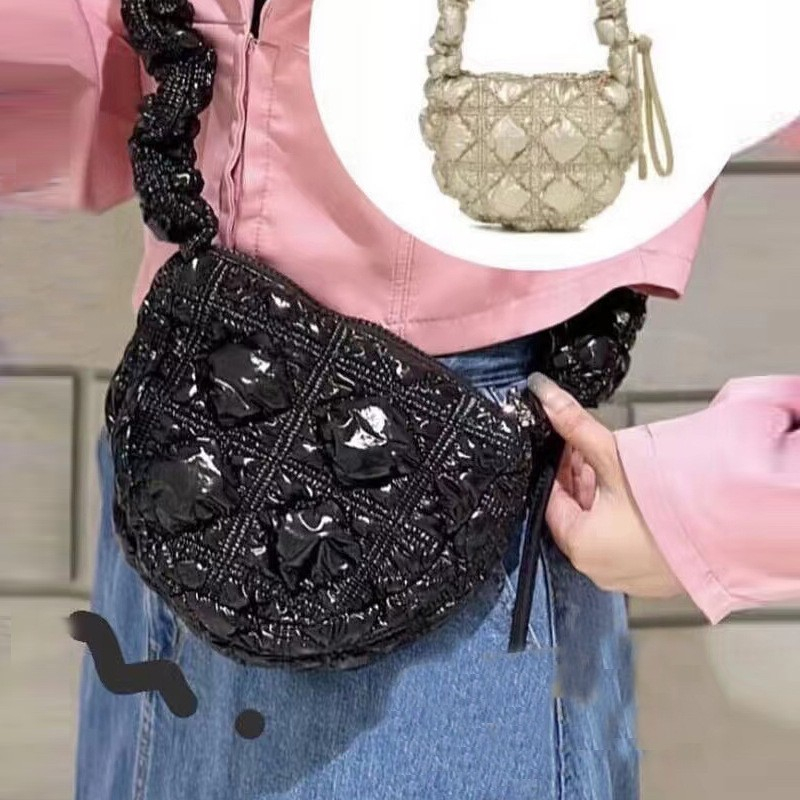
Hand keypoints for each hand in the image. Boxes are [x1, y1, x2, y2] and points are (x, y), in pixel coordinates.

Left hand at [528, 372, 683, 598]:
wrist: (730, 531)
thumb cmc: (666, 503)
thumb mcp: (612, 457)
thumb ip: (576, 426)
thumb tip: (545, 395)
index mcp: (578, 545)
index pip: (552, 501)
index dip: (559, 469)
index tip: (568, 446)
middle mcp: (596, 568)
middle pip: (575, 515)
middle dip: (580, 481)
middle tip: (590, 452)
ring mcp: (625, 576)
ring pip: (599, 529)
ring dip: (602, 499)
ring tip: (617, 469)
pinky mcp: (651, 577)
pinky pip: (624, 543)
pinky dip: (623, 520)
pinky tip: (639, 497)